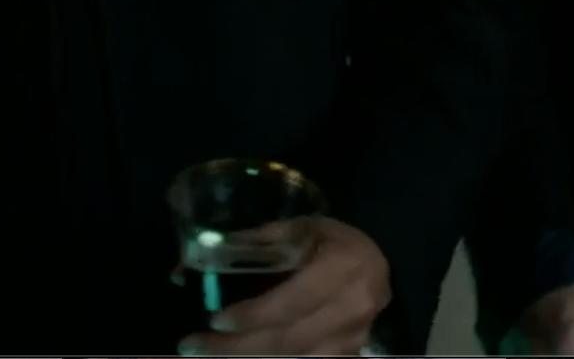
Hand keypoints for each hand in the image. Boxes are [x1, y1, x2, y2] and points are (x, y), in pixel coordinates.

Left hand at [179, 217, 389, 356]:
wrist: (380, 270)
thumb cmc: (338, 244)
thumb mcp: (306, 228)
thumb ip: (264, 240)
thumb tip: (209, 249)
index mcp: (344, 267)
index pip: (293, 300)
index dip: (253, 315)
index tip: (215, 321)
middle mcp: (353, 307)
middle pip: (287, 339)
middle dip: (235, 347)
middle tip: (193, 345)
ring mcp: (353, 338)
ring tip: (209, 356)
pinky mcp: (348, 355)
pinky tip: (244, 358)